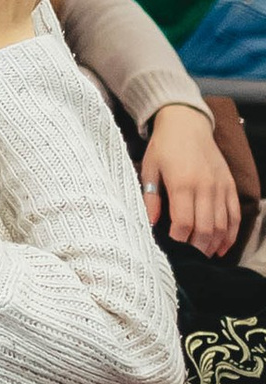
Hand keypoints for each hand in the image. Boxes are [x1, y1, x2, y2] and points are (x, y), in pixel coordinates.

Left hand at [141, 103, 240, 255]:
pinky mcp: (230, 186)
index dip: (179, 241)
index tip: (172, 251)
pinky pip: (235, 215)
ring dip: (214, 244)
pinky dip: (231, 234)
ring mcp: (221, 187)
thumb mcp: (148, 168)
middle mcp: (205, 187)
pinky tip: (222, 247)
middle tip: (187, 260)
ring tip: (202, 257)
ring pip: (223, 225)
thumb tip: (150, 222)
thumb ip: (150, 196)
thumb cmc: (163, 146)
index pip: (184, 222)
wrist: (187, 123)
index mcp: (182, 183)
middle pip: (206, 228)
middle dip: (197, 248)